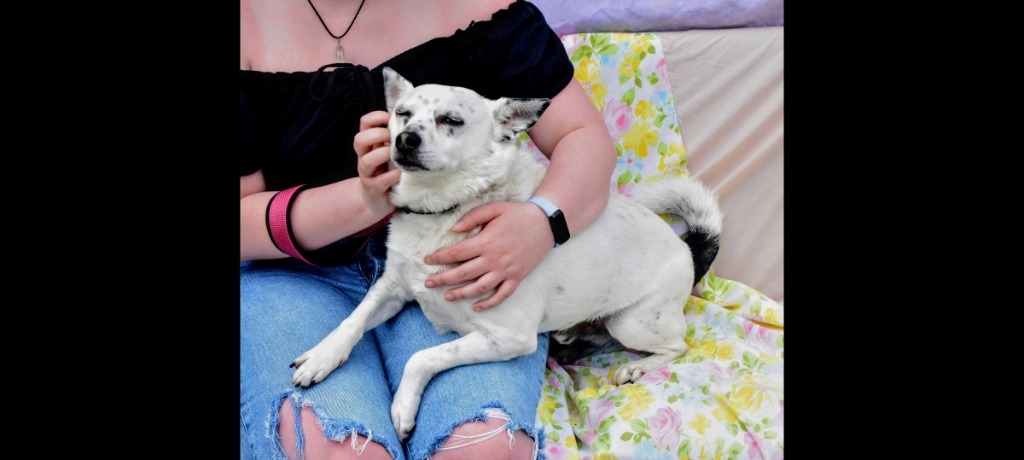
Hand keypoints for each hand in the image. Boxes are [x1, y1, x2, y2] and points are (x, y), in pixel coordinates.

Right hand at [353, 111, 400, 215]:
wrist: (377, 199)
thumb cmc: (386, 170)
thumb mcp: (388, 151)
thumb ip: (393, 137)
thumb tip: (409, 119)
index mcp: (368, 144)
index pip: (365, 123)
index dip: (377, 117)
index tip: (391, 120)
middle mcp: (364, 157)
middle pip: (359, 139)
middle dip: (377, 135)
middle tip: (392, 140)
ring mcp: (367, 174)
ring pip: (366, 161)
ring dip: (383, 155)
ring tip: (395, 156)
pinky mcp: (374, 189)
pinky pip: (380, 181)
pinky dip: (392, 176)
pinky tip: (400, 174)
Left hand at [424, 201, 553, 310]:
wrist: (546, 223)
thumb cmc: (518, 214)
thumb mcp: (494, 208)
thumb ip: (472, 217)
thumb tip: (454, 229)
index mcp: (486, 242)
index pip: (456, 253)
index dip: (439, 258)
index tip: (427, 260)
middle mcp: (494, 259)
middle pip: (462, 274)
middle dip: (442, 279)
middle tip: (428, 284)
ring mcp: (506, 271)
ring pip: (479, 288)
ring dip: (461, 294)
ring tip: (448, 297)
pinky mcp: (517, 277)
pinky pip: (501, 295)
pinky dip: (489, 303)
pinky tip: (477, 307)